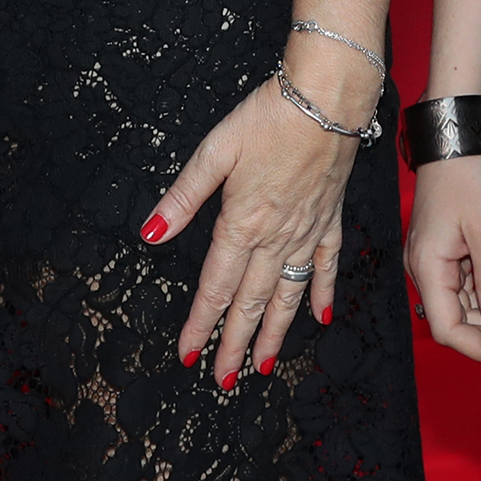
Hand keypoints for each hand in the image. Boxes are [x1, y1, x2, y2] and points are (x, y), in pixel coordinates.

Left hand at [144, 41, 374, 384]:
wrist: (327, 99)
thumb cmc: (269, 117)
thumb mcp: (215, 151)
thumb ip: (183, 197)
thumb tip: (150, 233)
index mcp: (241, 224)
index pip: (215, 287)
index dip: (200, 324)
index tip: (188, 354)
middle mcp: (276, 238)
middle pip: (251, 303)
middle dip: (234, 345)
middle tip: (222, 381)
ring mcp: (307, 233)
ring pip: (288, 295)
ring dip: (275, 333)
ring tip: (264, 366)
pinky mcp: (330, 220)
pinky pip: (327, 267)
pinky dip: (323, 294)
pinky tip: (321, 318)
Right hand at [403, 152, 480, 362]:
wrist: (454, 141)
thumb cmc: (466, 179)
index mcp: (427, 267)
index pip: (446, 329)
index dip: (476, 345)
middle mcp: (423, 269)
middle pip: (452, 319)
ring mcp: (432, 260)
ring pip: (459, 302)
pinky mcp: (443, 251)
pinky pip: (461, 282)